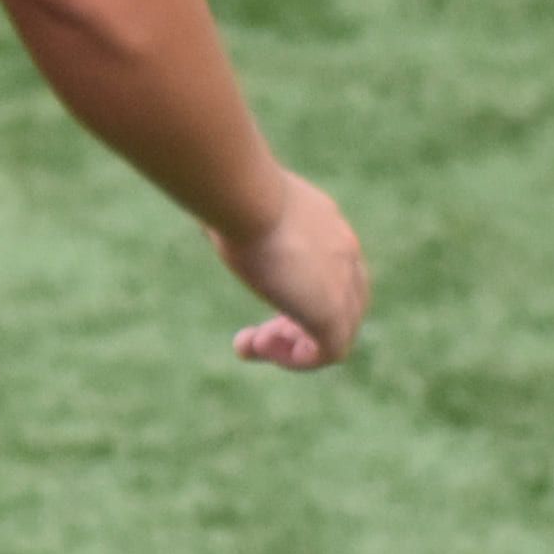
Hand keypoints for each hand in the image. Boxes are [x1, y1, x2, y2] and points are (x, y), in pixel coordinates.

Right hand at [215, 171, 365, 371]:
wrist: (248, 198)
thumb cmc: (230, 194)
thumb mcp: (235, 201)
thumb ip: (236, 214)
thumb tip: (208, 216)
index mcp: (325, 221)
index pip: (332, 264)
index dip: (300, 288)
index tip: (262, 292)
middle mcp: (344, 250)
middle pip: (344, 301)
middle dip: (300, 322)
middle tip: (260, 332)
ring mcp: (344, 282)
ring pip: (338, 331)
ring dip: (294, 345)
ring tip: (253, 345)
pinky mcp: (332, 312)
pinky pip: (330, 352)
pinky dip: (297, 359)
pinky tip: (259, 348)